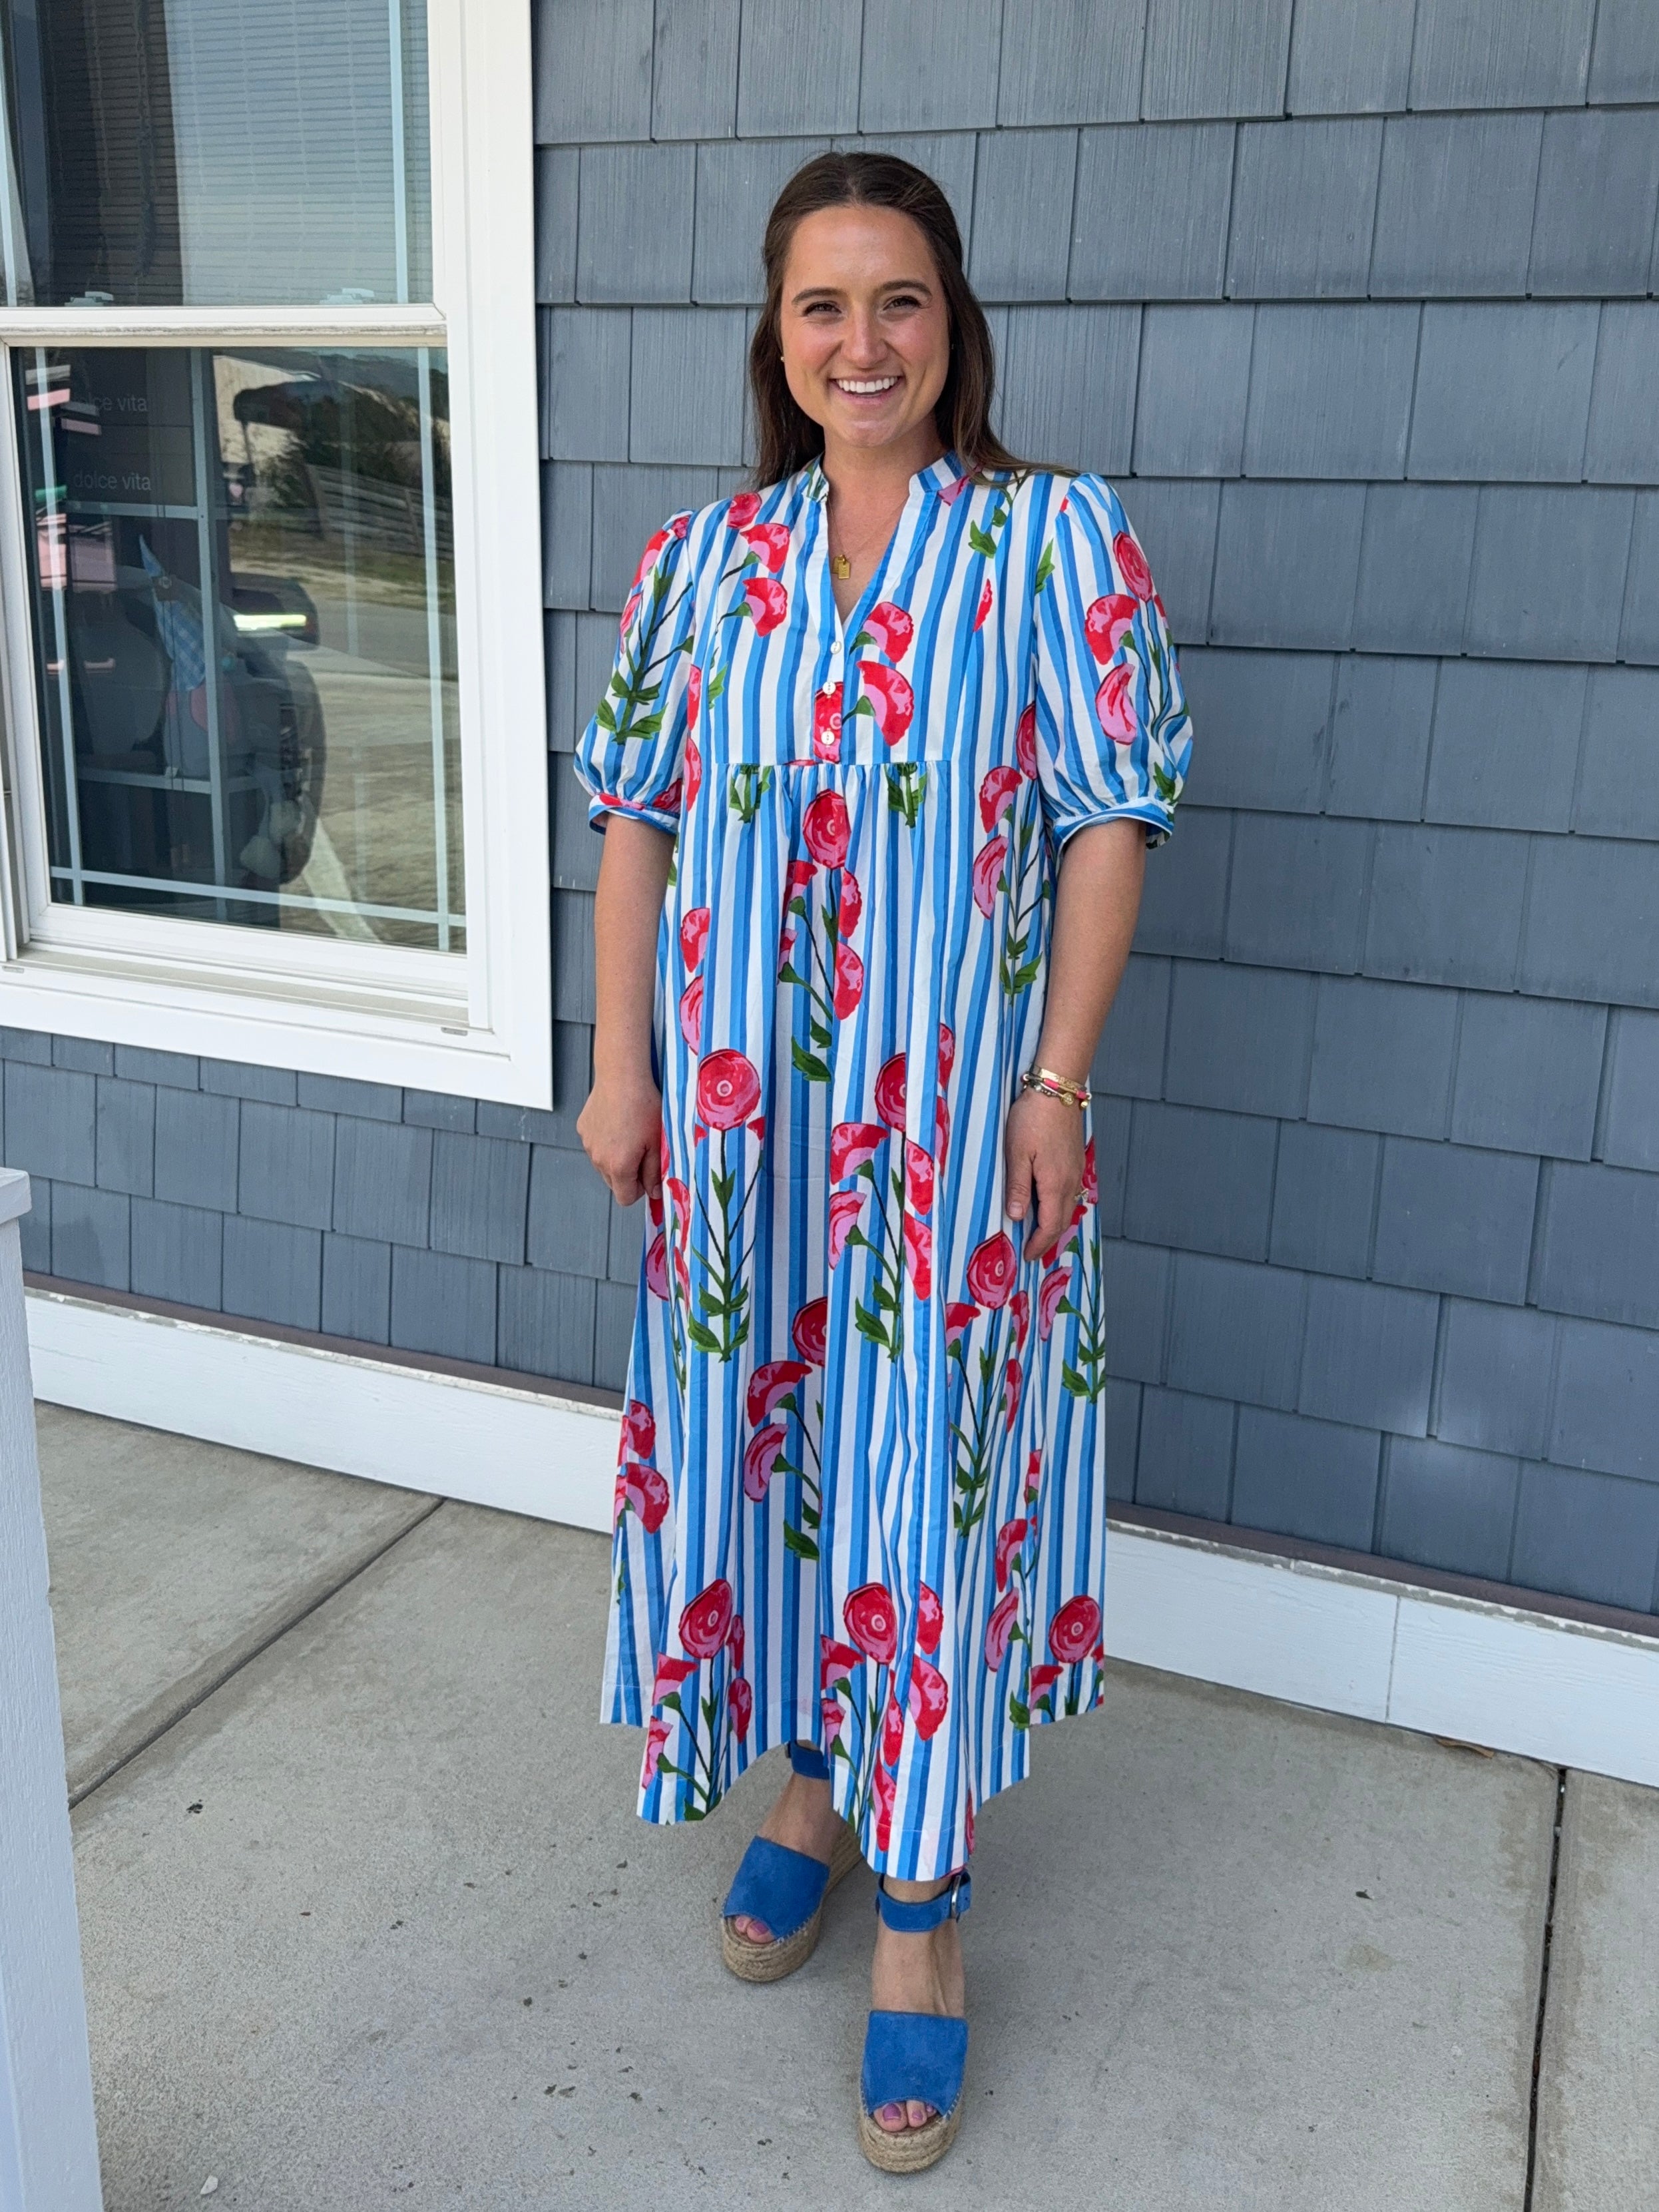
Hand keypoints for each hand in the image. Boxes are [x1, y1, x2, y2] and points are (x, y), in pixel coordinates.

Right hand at [578, 1071, 663, 1207]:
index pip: (625, 1198)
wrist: (622, 1077)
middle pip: (613, 1183)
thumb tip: (654, 1192)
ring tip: (630, 1134)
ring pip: (603, 1164)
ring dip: (616, 1158)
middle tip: (642, 1151)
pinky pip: (596, 1145)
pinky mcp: (583, 1130)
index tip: (648, 1175)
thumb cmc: (643, 1106)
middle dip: (628, 1174)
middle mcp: (598, 1159)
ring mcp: (588, 1144)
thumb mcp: (657, 1142)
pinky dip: (606, 1141)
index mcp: (618, 1166)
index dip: (640, 1190)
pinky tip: (618, 1123)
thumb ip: (655, 1172)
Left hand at [1004, 1088, 1085, 1261]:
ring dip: (1054, 1223)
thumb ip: (1018, 1187)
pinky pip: (1070, 1192)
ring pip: (1068, 1207)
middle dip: (1047, 1239)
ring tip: (1039, 1233)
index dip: (1039, 1244)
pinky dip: (1059, 1206)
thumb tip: (1017, 1217)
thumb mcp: (1017, 1153)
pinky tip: (1048, 1204)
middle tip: (1032, 1251)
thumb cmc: (1032, 1119)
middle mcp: (1070, 1181)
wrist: (1057, 1089)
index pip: (1050, 1225)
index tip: (1027, 1256)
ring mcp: (1075, 1170)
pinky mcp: (1075, 1160)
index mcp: (1055, 1183)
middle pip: (1062, 1220)